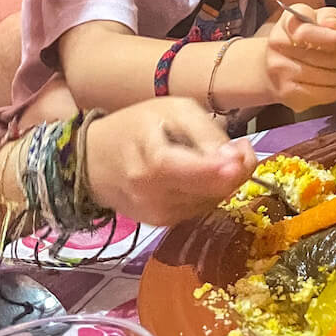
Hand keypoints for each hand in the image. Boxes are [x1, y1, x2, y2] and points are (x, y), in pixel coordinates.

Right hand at [83, 98, 256, 225]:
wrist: (93, 161)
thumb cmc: (134, 127)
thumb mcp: (172, 110)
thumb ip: (206, 132)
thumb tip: (236, 158)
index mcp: (155, 164)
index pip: (201, 174)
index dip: (231, 166)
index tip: (242, 149)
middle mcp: (156, 197)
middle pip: (216, 190)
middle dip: (234, 169)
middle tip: (236, 146)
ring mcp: (160, 216)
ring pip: (213, 200)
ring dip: (221, 180)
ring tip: (210, 156)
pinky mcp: (163, 225)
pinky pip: (201, 207)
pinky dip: (207, 190)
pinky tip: (198, 174)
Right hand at [264, 4, 335, 110]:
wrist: (275, 64)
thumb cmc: (305, 38)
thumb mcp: (317, 18)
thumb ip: (330, 17)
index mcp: (288, 22)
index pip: (308, 32)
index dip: (333, 38)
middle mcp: (278, 45)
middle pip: (323, 58)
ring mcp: (280, 70)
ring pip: (327, 77)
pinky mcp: (286, 93)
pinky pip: (324, 94)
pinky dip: (334, 90)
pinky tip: (331, 83)